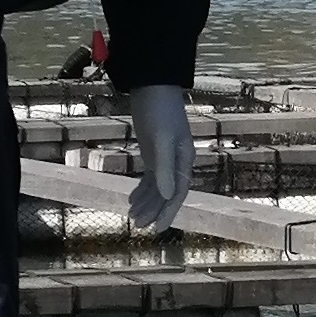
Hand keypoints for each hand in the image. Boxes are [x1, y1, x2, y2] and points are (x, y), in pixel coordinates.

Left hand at [126, 85, 193, 230]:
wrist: (152, 87)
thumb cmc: (159, 111)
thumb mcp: (161, 139)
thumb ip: (164, 168)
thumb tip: (168, 197)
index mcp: (183, 160)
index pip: (178, 193)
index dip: (168, 212)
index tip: (157, 228)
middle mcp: (177, 162)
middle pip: (167, 193)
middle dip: (154, 210)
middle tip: (137, 225)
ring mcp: (164, 158)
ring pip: (157, 187)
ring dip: (146, 202)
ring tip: (132, 217)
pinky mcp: (153, 152)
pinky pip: (150, 177)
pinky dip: (142, 189)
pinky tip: (132, 199)